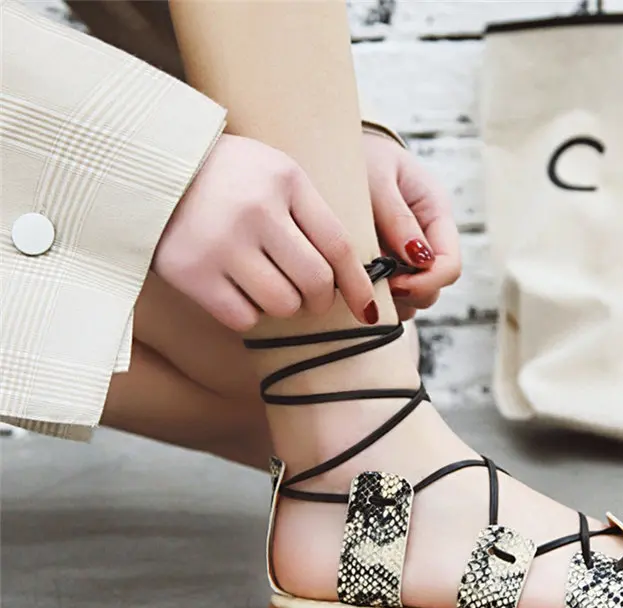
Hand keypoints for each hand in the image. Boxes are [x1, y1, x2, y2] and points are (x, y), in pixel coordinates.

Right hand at [153, 134, 375, 330]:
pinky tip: (234, 289)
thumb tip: (351, 276)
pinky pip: (244, 318)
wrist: (147, 168)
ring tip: (266, 284)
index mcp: (284, 180)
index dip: (357, 284)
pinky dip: (247, 312)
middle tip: (310, 298)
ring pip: (282, 305)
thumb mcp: (274, 174)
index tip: (367, 310)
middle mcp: (255, 210)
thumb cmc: (227, 178)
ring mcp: (221, 243)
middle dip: (319, 300)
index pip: (338, 245)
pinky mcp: (192, 273)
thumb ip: (311, 215)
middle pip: (315, 282)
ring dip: (283, 305)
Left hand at [363, 133, 461, 319]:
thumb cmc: (361, 156)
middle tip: (371, 283)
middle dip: (407, 293)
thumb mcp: (378, 177)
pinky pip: (391, 294)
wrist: (337, 149)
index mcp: (436, 214)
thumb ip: (398, 217)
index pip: (450, 265)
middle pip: (433, 288)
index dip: (426, 282)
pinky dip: (376, 294)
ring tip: (360, 280)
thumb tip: (420, 259)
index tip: (393, 284)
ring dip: (390, 298)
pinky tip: (354, 279)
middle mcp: (428, 239)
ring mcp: (408, 256)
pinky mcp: (388, 265)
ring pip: (412, 298)